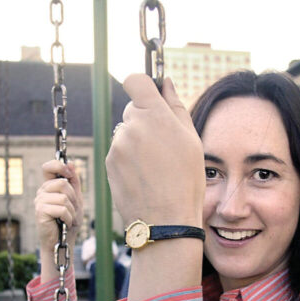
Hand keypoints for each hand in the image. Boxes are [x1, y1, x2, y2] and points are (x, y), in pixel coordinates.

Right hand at [35, 159, 82, 277]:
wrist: (62, 241)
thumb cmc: (68, 220)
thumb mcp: (75, 198)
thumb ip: (73, 181)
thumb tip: (70, 163)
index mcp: (49, 187)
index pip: (48, 167)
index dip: (59, 166)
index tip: (69, 173)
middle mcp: (42, 192)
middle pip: (63, 183)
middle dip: (73, 198)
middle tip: (72, 210)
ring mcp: (39, 202)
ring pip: (63, 197)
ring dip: (72, 210)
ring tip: (68, 218)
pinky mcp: (40, 212)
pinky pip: (62, 208)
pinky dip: (68, 217)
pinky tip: (65, 223)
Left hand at [107, 75, 203, 227]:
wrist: (165, 220)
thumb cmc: (185, 179)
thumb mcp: (191, 139)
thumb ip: (176, 106)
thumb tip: (165, 82)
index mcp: (153, 114)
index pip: (135, 80)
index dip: (142, 84)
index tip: (150, 94)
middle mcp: (130, 125)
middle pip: (132, 109)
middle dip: (145, 119)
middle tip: (164, 143)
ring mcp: (116, 145)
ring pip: (126, 133)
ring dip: (137, 141)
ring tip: (156, 166)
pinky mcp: (108, 162)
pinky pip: (119, 151)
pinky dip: (129, 159)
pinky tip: (144, 176)